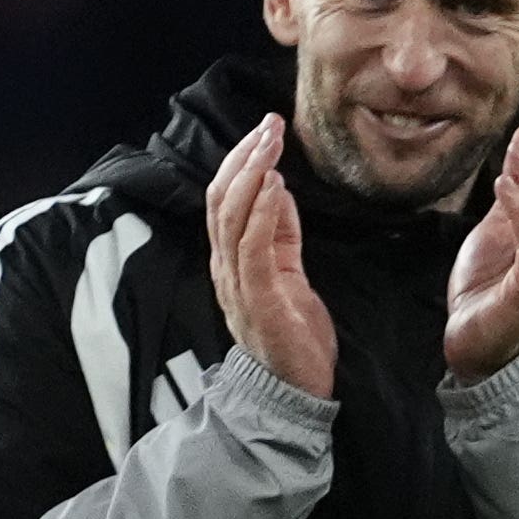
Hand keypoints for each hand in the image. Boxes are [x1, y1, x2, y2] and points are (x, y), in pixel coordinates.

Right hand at [205, 115, 334, 399]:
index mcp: (231, 261)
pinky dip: (263, 213)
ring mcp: (238, 283)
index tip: (265, 130)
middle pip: (222, 200)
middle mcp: (226, 268)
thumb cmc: (294, 336)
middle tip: (269, 126)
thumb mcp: (290, 274)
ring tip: (271, 144)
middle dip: (244, 157)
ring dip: (253, 174)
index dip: (240, 161)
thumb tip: (280, 190)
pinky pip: (253, 248)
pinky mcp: (259, 298)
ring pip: (232, 217)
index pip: (225, 200)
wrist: (296, 392)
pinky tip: (275, 185)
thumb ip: (282, 236)